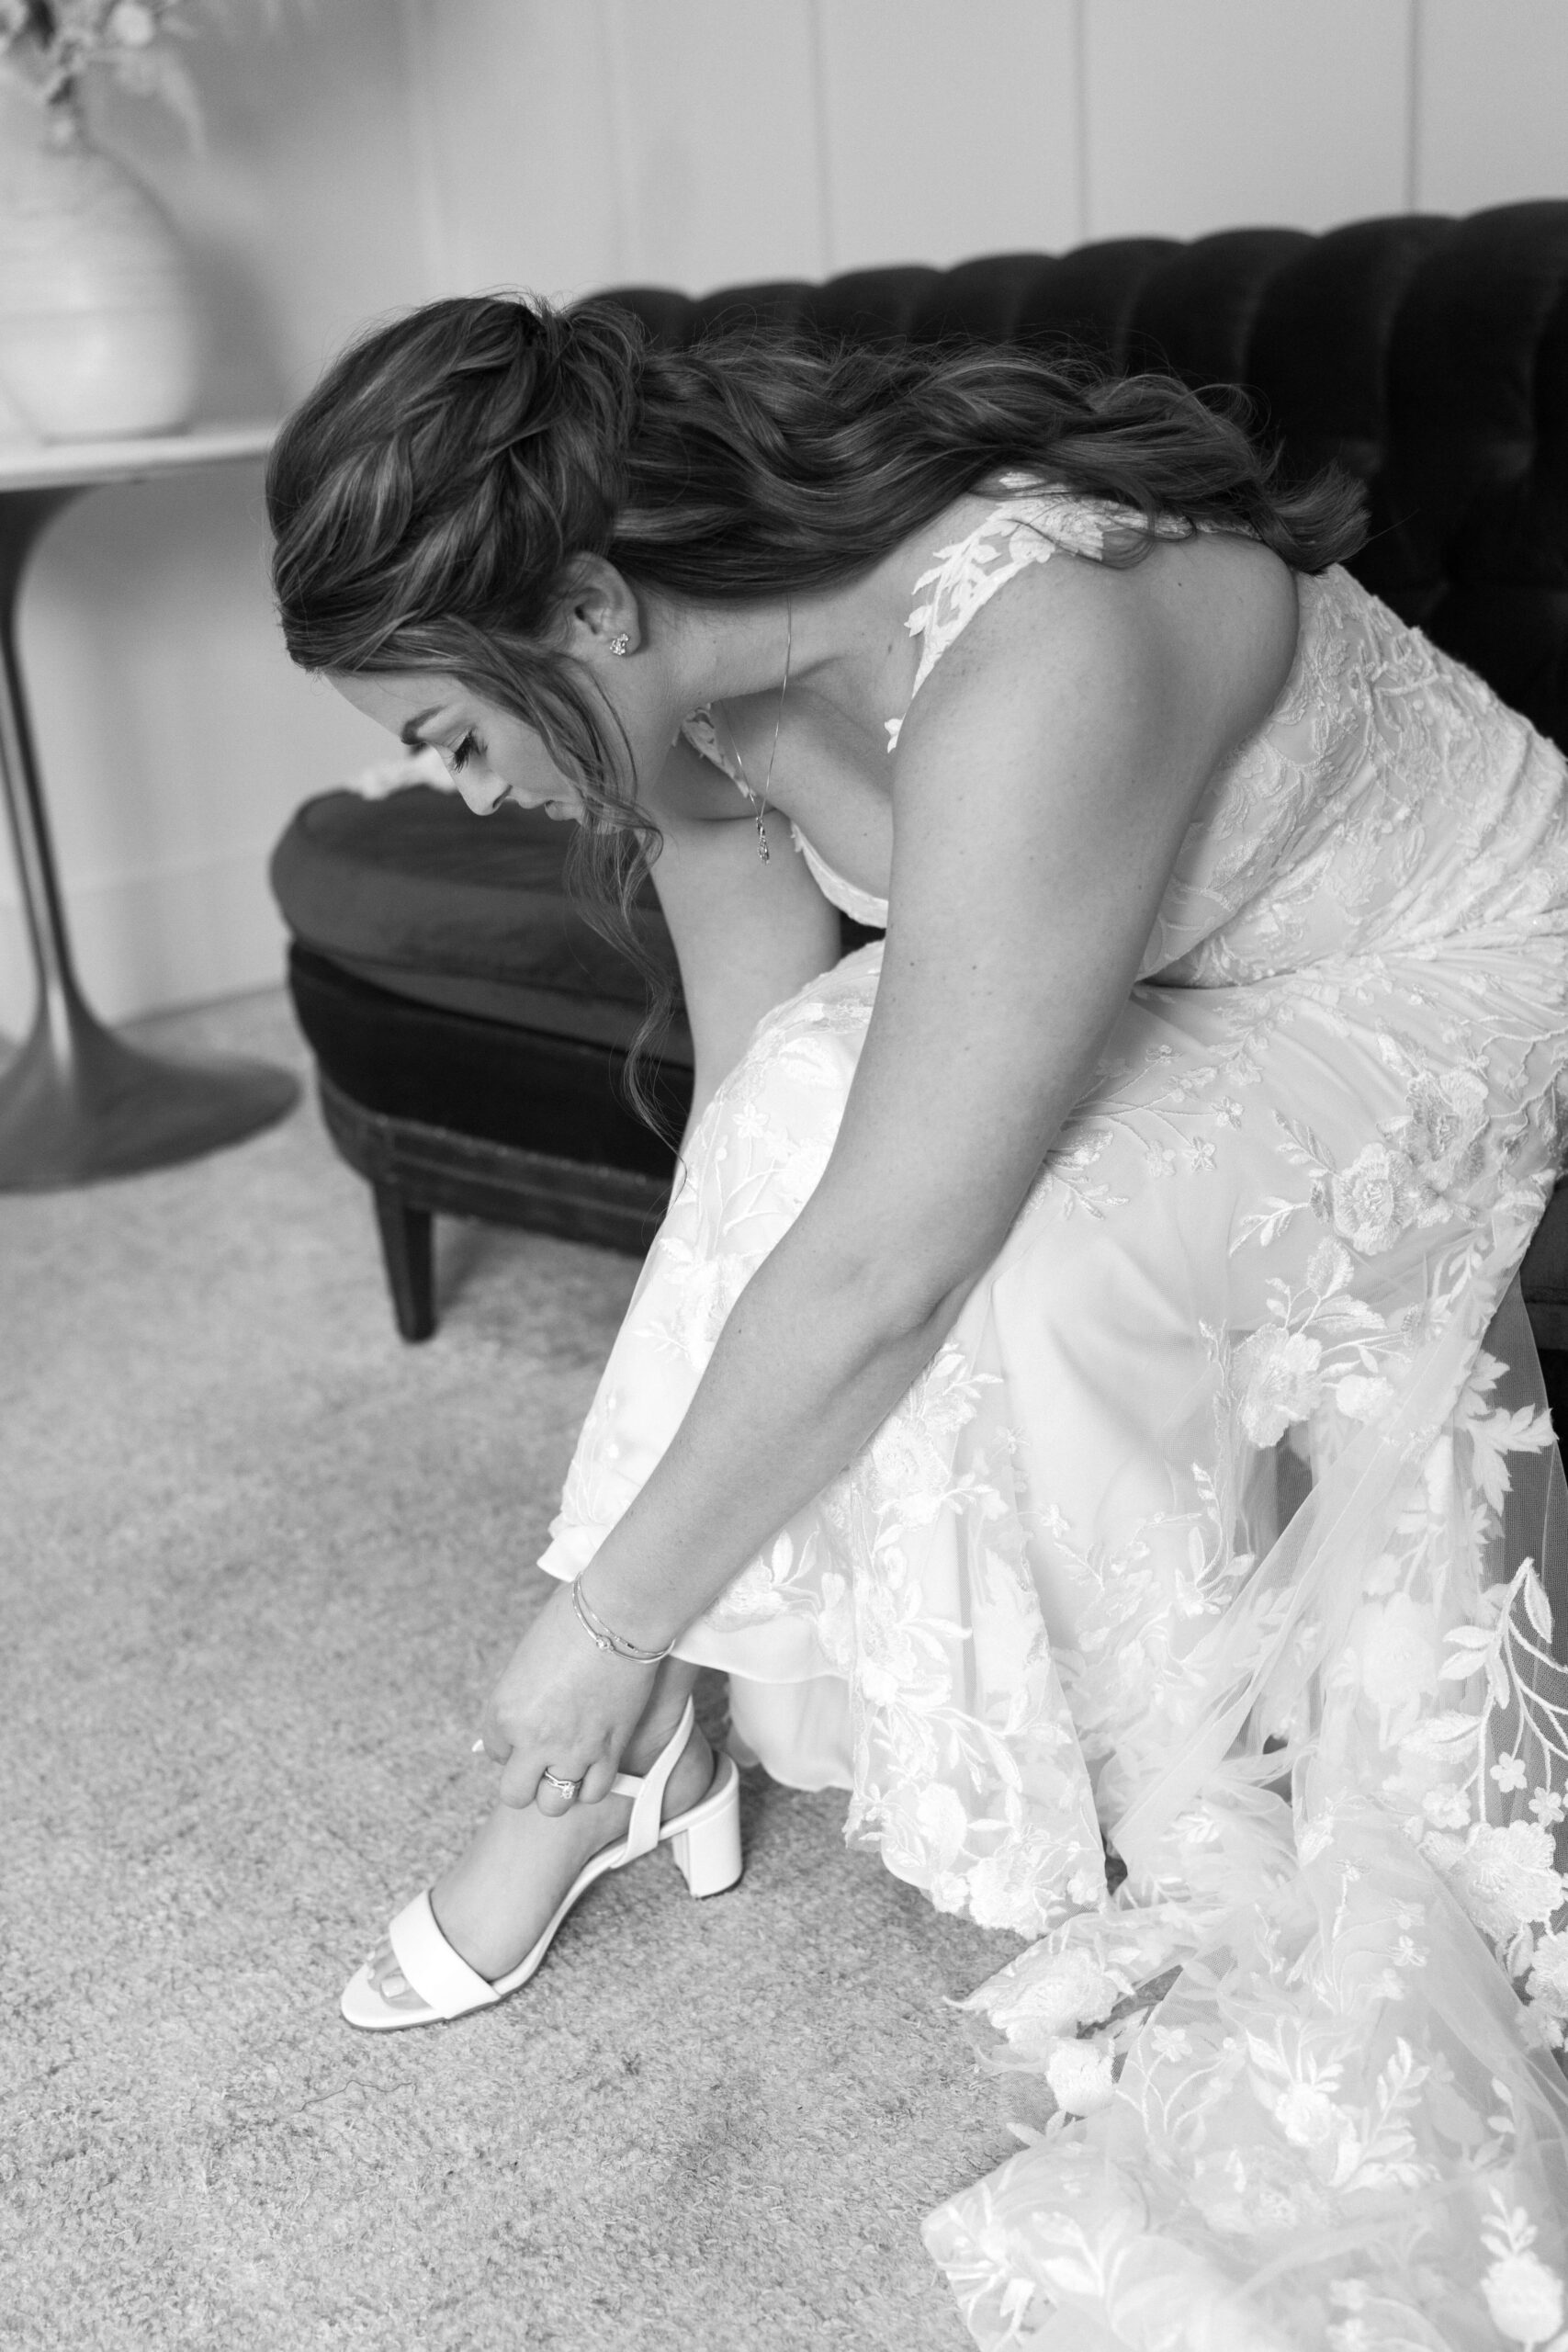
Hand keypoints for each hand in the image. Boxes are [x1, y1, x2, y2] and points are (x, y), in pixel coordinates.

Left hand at [475, 1579, 657, 1812]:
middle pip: (515, 1794)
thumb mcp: (528, 1657)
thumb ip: (522, 1692)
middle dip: (525, 1782)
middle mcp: (531, 1739)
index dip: (510, 1744)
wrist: (618, 1616)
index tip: (526, 1733)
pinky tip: (595, 1766)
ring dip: (558, 1789)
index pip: (493, 1751)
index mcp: (503, 1711)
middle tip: (539, 1763)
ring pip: (554, 1804)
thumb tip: (528, 1706)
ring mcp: (570, 1751)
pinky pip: (595, 1792)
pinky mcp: (608, 1752)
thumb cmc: (572, 1619)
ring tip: (568, 1769)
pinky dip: (593, 1784)